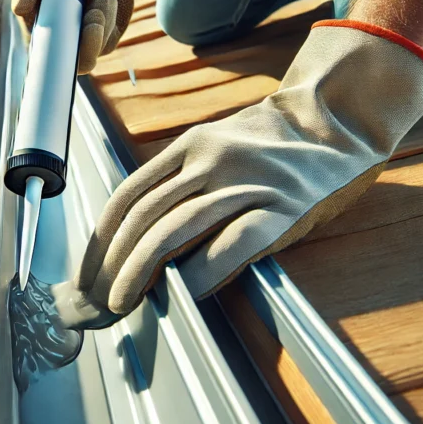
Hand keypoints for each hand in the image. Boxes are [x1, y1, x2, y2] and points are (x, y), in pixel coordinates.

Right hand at [11, 0, 153, 73]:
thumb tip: (19, 10)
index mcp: (36, 28)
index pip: (35, 58)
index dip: (43, 61)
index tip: (55, 45)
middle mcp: (57, 43)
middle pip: (61, 67)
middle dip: (78, 44)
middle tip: (93, 17)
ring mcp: (80, 47)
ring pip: (86, 58)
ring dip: (97, 28)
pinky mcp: (102, 44)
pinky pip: (104, 45)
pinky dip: (108, 21)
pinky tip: (107, 1)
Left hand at [65, 21, 422, 319]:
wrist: (334, 122)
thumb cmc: (270, 147)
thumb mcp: (216, 149)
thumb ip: (181, 184)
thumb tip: (138, 243)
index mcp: (188, 145)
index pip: (128, 196)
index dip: (102, 238)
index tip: (88, 270)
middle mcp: (209, 160)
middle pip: (143, 217)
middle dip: (112, 263)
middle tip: (95, 297)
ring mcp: (244, 182)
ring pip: (173, 231)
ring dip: (139, 273)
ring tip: (122, 301)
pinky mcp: (279, 208)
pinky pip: (229, 246)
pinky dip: (199, 274)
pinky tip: (181, 295)